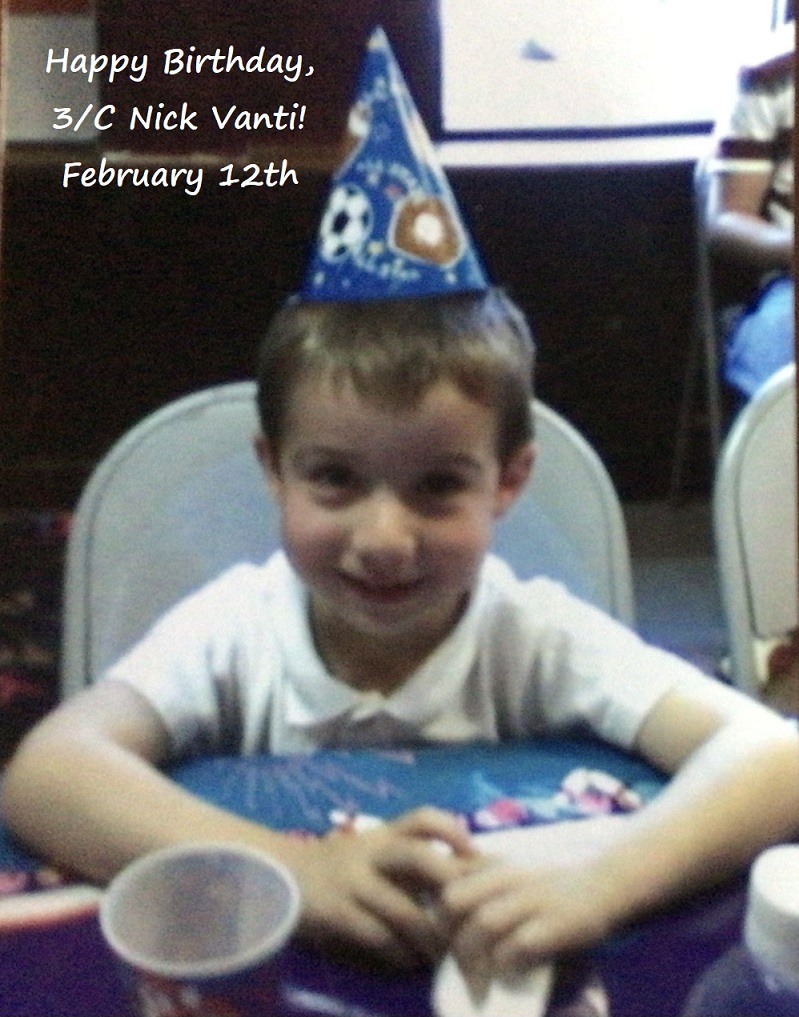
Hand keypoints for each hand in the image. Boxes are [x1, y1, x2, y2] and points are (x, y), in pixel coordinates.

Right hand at [290, 806, 473, 967]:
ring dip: (430, 937)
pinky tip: (409, 962)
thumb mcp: (371, 852)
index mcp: (382, 835)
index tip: (477, 856)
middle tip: (473, 914)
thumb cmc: (336, 867)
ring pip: (403, 910)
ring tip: (446, 954)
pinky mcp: (335, 912)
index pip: (423, 818)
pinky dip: (399, 954)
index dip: (454, 831)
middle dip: (451, 886)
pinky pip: (377, 937)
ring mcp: (350, 881)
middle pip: (417, 857)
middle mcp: (368, 852)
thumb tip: (465, 875)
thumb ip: (407, 860)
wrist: (279, 876)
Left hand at [441, 817, 629, 978]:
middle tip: (453, 964)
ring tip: (476, 985)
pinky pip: (519, 945)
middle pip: (456, 900)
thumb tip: (447, 922)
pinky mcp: (558, 923)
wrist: (608, 887)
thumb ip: (487, 889)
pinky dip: (508, 963)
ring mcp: (535, 899)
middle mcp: (511, 878)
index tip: (441, 943)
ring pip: (484, 922)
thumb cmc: (556, 891)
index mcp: (497, 867)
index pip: (450, 883)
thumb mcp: (517, 879)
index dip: (438, 916)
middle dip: (447, 935)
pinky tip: (510, 976)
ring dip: (475, 959)